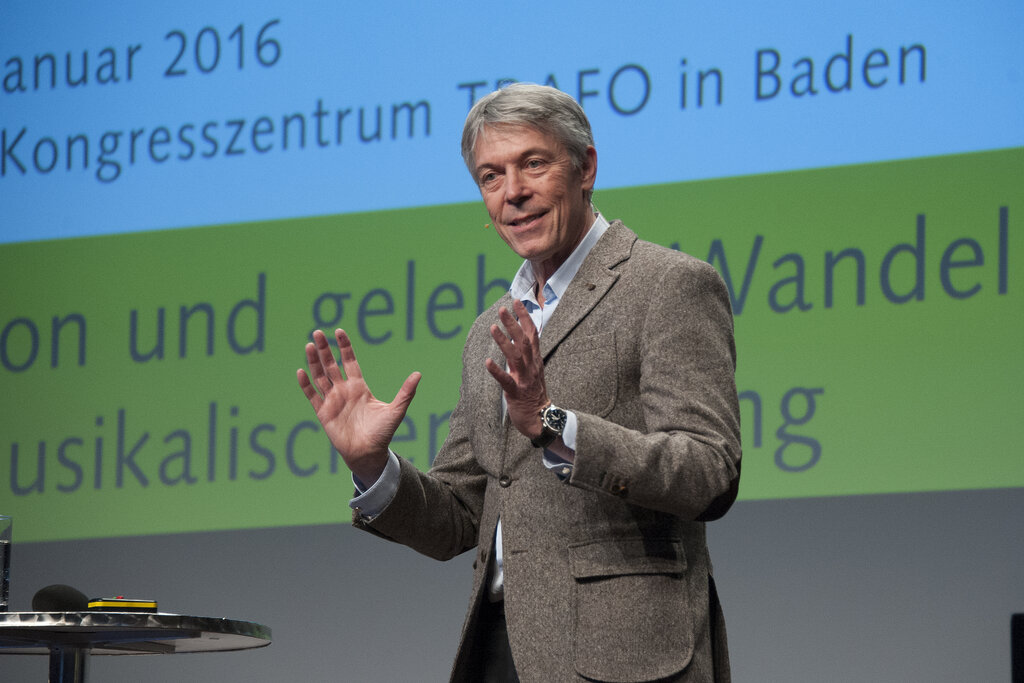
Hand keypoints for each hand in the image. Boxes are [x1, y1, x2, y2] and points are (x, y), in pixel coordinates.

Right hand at [297, 329, 419, 484]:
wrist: (368, 453)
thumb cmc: (382, 433)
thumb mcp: (396, 410)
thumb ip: (406, 392)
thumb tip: (418, 374)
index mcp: (359, 387)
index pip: (349, 362)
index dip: (344, 347)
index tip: (338, 331)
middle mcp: (344, 391)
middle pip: (331, 365)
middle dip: (324, 349)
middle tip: (318, 332)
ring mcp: (332, 401)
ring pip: (320, 376)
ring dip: (314, 361)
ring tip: (309, 345)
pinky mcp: (323, 413)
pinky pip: (312, 396)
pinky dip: (306, 384)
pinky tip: (301, 371)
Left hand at [484, 300, 547, 440]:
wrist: (541, 419)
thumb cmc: (535, 394)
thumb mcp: (535, 370)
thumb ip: (528, 354)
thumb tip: (519, 336)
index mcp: (535, 360)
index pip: (532, 333)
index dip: (525, 317)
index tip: (516, 301)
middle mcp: (531, 366)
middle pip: (523, 341)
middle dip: (513, 323)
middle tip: (502, 309)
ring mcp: (524, 379)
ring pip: (514, 356)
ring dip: (503, 341)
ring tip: (492, 327)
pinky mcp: (516, 393)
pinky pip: (506, 380)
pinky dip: (497, 371)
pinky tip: (487, 362)